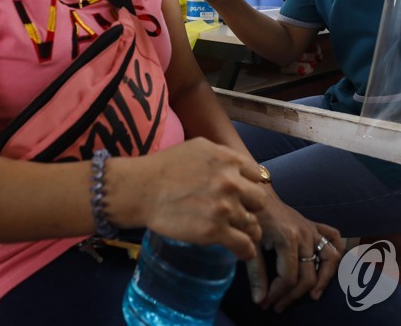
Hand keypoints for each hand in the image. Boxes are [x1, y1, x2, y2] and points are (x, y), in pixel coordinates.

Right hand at [109, 138, 266, 259]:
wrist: (141, 189)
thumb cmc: (164, 166)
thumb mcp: (199, 148)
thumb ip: (222, 156)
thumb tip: (237, 166)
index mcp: (229, 160)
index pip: (257, 176)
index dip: (250, 186)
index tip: (244, 194)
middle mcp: (231, 182)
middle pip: (259, 201)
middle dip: (250, 207)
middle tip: (239, 212)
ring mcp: (224, 208)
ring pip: (253, 224)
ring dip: (248, 230)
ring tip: (241, 234)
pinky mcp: (214, 231)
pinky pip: (244, 245)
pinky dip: (246, 251)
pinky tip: (243, 252)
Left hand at [247, 196, 343, 311]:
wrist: (257, 193)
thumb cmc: (252, 217)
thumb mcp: (250, 244)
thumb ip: (256, 272)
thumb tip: (260, 300)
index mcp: (287, 239)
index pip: (289, 278)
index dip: (278, 294)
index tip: (265, 303)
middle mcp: (305, 235)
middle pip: (308, 275)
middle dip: (293, 295)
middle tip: (277, 305)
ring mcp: (312, 230)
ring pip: (330, 259)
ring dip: (324, 280)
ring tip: (312, 296)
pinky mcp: (314, 225)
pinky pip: (334, 238)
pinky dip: (336, 252)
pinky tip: (328, 267)